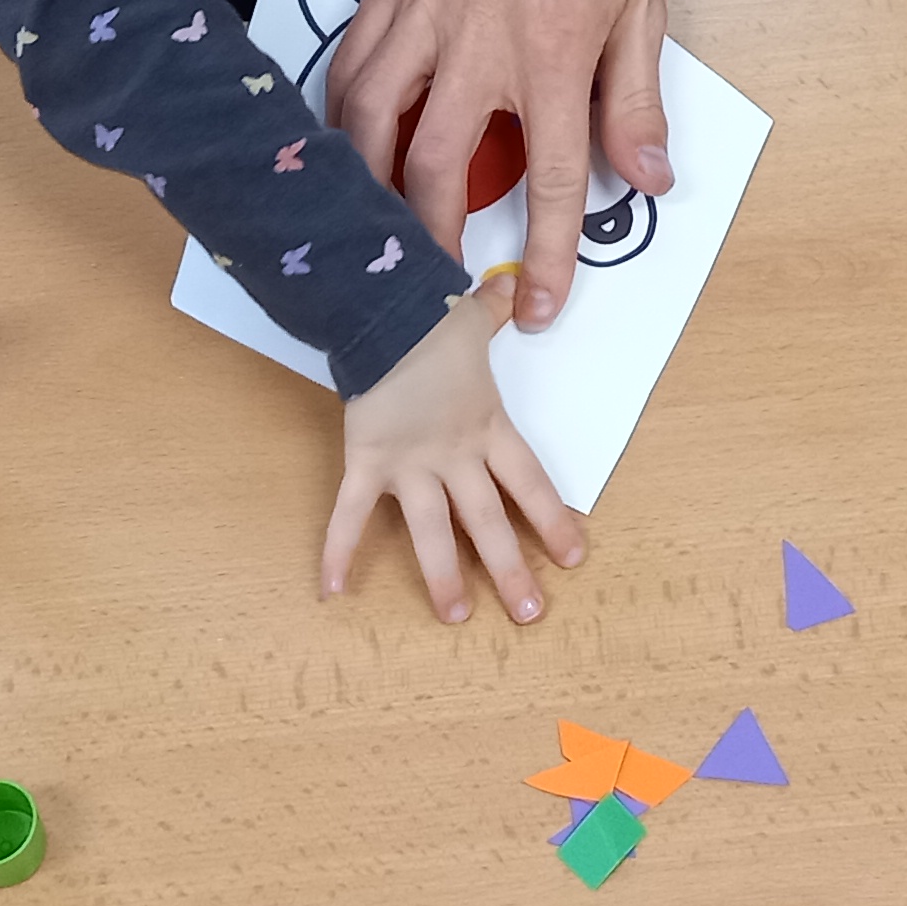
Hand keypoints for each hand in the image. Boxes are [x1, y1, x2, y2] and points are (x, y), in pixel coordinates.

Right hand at [323, 286, 583, 622]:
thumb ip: (493, 310)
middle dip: (510, 569)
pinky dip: (337, 551)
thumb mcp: (470, 317)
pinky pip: (349, 515)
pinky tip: (332, 591)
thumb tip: (509, 288)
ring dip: (443, 577)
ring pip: (431, 532)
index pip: (530, 483)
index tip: (574, 558)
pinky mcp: (367, 464)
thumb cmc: (428, 319)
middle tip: (529, 614)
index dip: (553, 521)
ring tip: (456, 617)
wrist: (382, 315)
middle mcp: (454, 456)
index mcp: (487, 427)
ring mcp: (410, 465)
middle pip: (489, 521)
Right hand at [326, 0, 670, 330]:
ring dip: (370, 189)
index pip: (551, 183)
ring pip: (370, 127)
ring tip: (379, 228)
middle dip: (431, 242)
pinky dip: (343, 121)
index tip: (539, 312)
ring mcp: (422, 18)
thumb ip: (637, 99)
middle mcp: (478, 49)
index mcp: (554, 57)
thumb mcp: (643, 3)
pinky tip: (349, 144)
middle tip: (436, 282)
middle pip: (435, 173)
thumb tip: (649, 177)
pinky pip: (348, 71)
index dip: (550, 259)